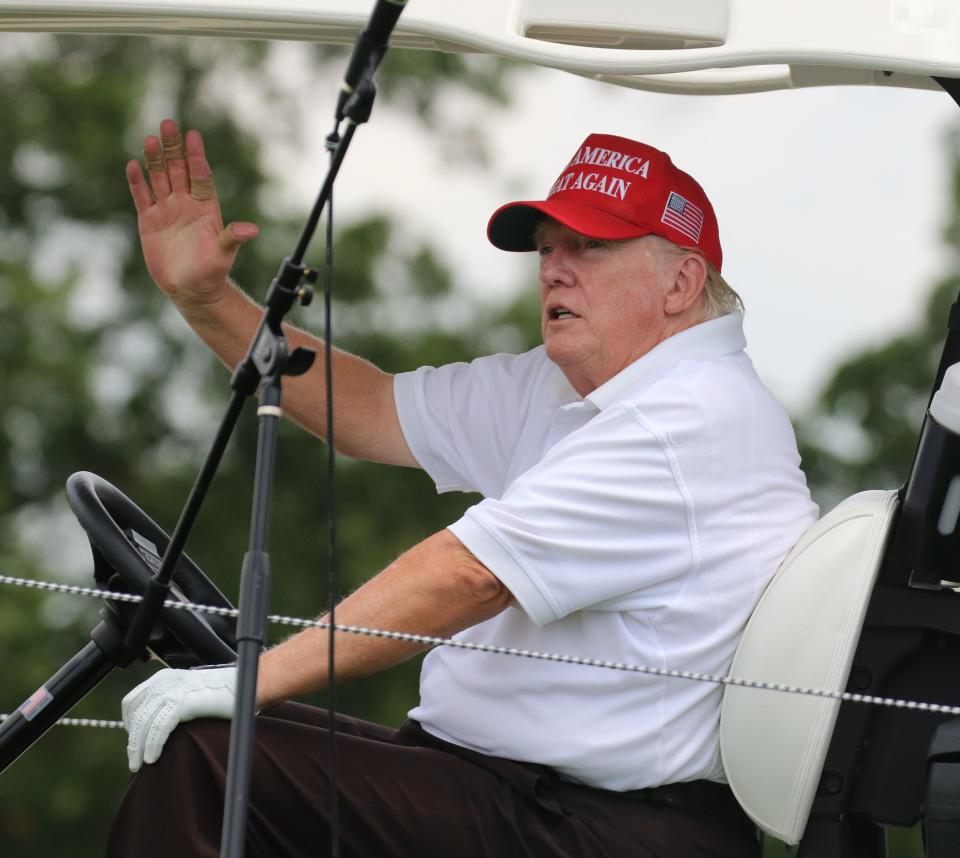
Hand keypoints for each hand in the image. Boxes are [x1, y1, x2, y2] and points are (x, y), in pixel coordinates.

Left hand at [122, 666, 235, 771]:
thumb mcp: (190, 692)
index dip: (129, 723)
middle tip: (134, 761)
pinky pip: (158, 728)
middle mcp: (164, 681)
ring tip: (140, 764)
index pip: (132, 701)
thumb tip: (154, 726)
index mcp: (163, 677)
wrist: (246, 685)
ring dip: (138, 747)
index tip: (135, 740)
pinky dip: (152, 745)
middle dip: (132, 740)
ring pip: (143, 723)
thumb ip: (172, 702)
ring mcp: (172, 690)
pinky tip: (152, 758)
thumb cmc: (223, 693)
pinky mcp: (182, 702)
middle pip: (136, 714)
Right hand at [125, 118, 258, 310]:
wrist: (191, 289)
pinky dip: (137, 182)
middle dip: (173, 148)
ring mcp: (167, 211)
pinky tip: (133, 166)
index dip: (196, 156)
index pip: (200, 176)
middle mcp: (186, 204)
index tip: (193, 135)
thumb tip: (251, 229)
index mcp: (206, 208)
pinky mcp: (150, 221)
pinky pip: (143, 197)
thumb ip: (233, 238)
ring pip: (159, 178)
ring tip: (151, 139)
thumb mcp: (223, 254)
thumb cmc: (212, 272)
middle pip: (178, 170)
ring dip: (155, 160)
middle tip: (168, 124)